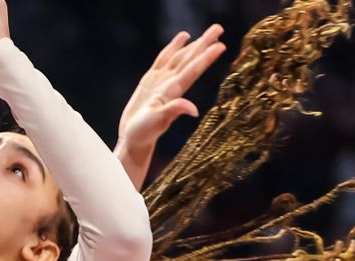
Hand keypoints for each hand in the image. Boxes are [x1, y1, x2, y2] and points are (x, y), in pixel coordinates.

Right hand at [115, 25, 224, 188]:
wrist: (133, 139)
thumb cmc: (143, 133)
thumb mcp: (157, 122)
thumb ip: (173, 111)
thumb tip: (194, 110)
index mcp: (172, 92)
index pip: (191, 71)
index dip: (205, 58)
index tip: (220, 46)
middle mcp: (170, 85)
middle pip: (189, 60)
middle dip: (203, 44)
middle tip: (218, 28)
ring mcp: (161, 82)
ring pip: (179, 58)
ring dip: (193, 44)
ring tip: (208, 31)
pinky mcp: (150, 82)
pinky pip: (163, 60)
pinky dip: (173, 48)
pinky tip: (183, 38)